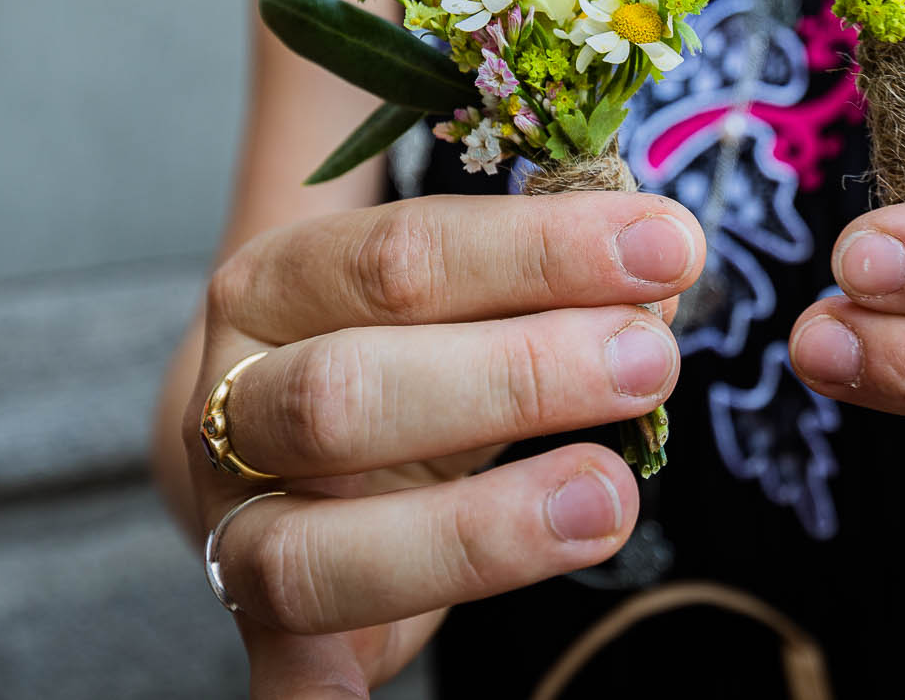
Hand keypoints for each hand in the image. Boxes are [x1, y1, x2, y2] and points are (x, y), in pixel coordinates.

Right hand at [183, 192, 702, 695]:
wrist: (292, 447)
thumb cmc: (411, 346)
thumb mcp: (463, 295)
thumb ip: (548, 283)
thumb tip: (661, 282)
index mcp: (280, 284)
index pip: (404, 254)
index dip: (542, 251)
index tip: (666, 248)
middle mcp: (238, 401)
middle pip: (346, 391)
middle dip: (517, 375)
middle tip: (651, 364)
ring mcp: (241, 523)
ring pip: (318, 548)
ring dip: (480, 530)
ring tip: (612, 496)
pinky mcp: (268, 631)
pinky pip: (286, 685)